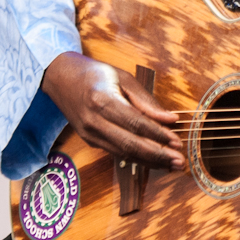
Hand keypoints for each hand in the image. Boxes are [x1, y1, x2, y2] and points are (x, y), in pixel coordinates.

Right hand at [41, 51, 183, 167]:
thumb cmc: (95, 74)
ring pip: (124, 153)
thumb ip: (146, 101)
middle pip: (129, 144)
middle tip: (179, 161)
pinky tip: (155, 161)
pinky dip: (138, 159)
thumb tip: (170, 119)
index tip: (177, 142)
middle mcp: (93, 121)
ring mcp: (89, 134)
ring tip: (173, 165)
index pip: (135, 123)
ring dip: (150, 162)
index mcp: (102, 101)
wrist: (60, 77)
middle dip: (157, 155)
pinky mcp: (90, 140)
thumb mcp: (123, 78)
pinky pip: (117, 153)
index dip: (158, 135)